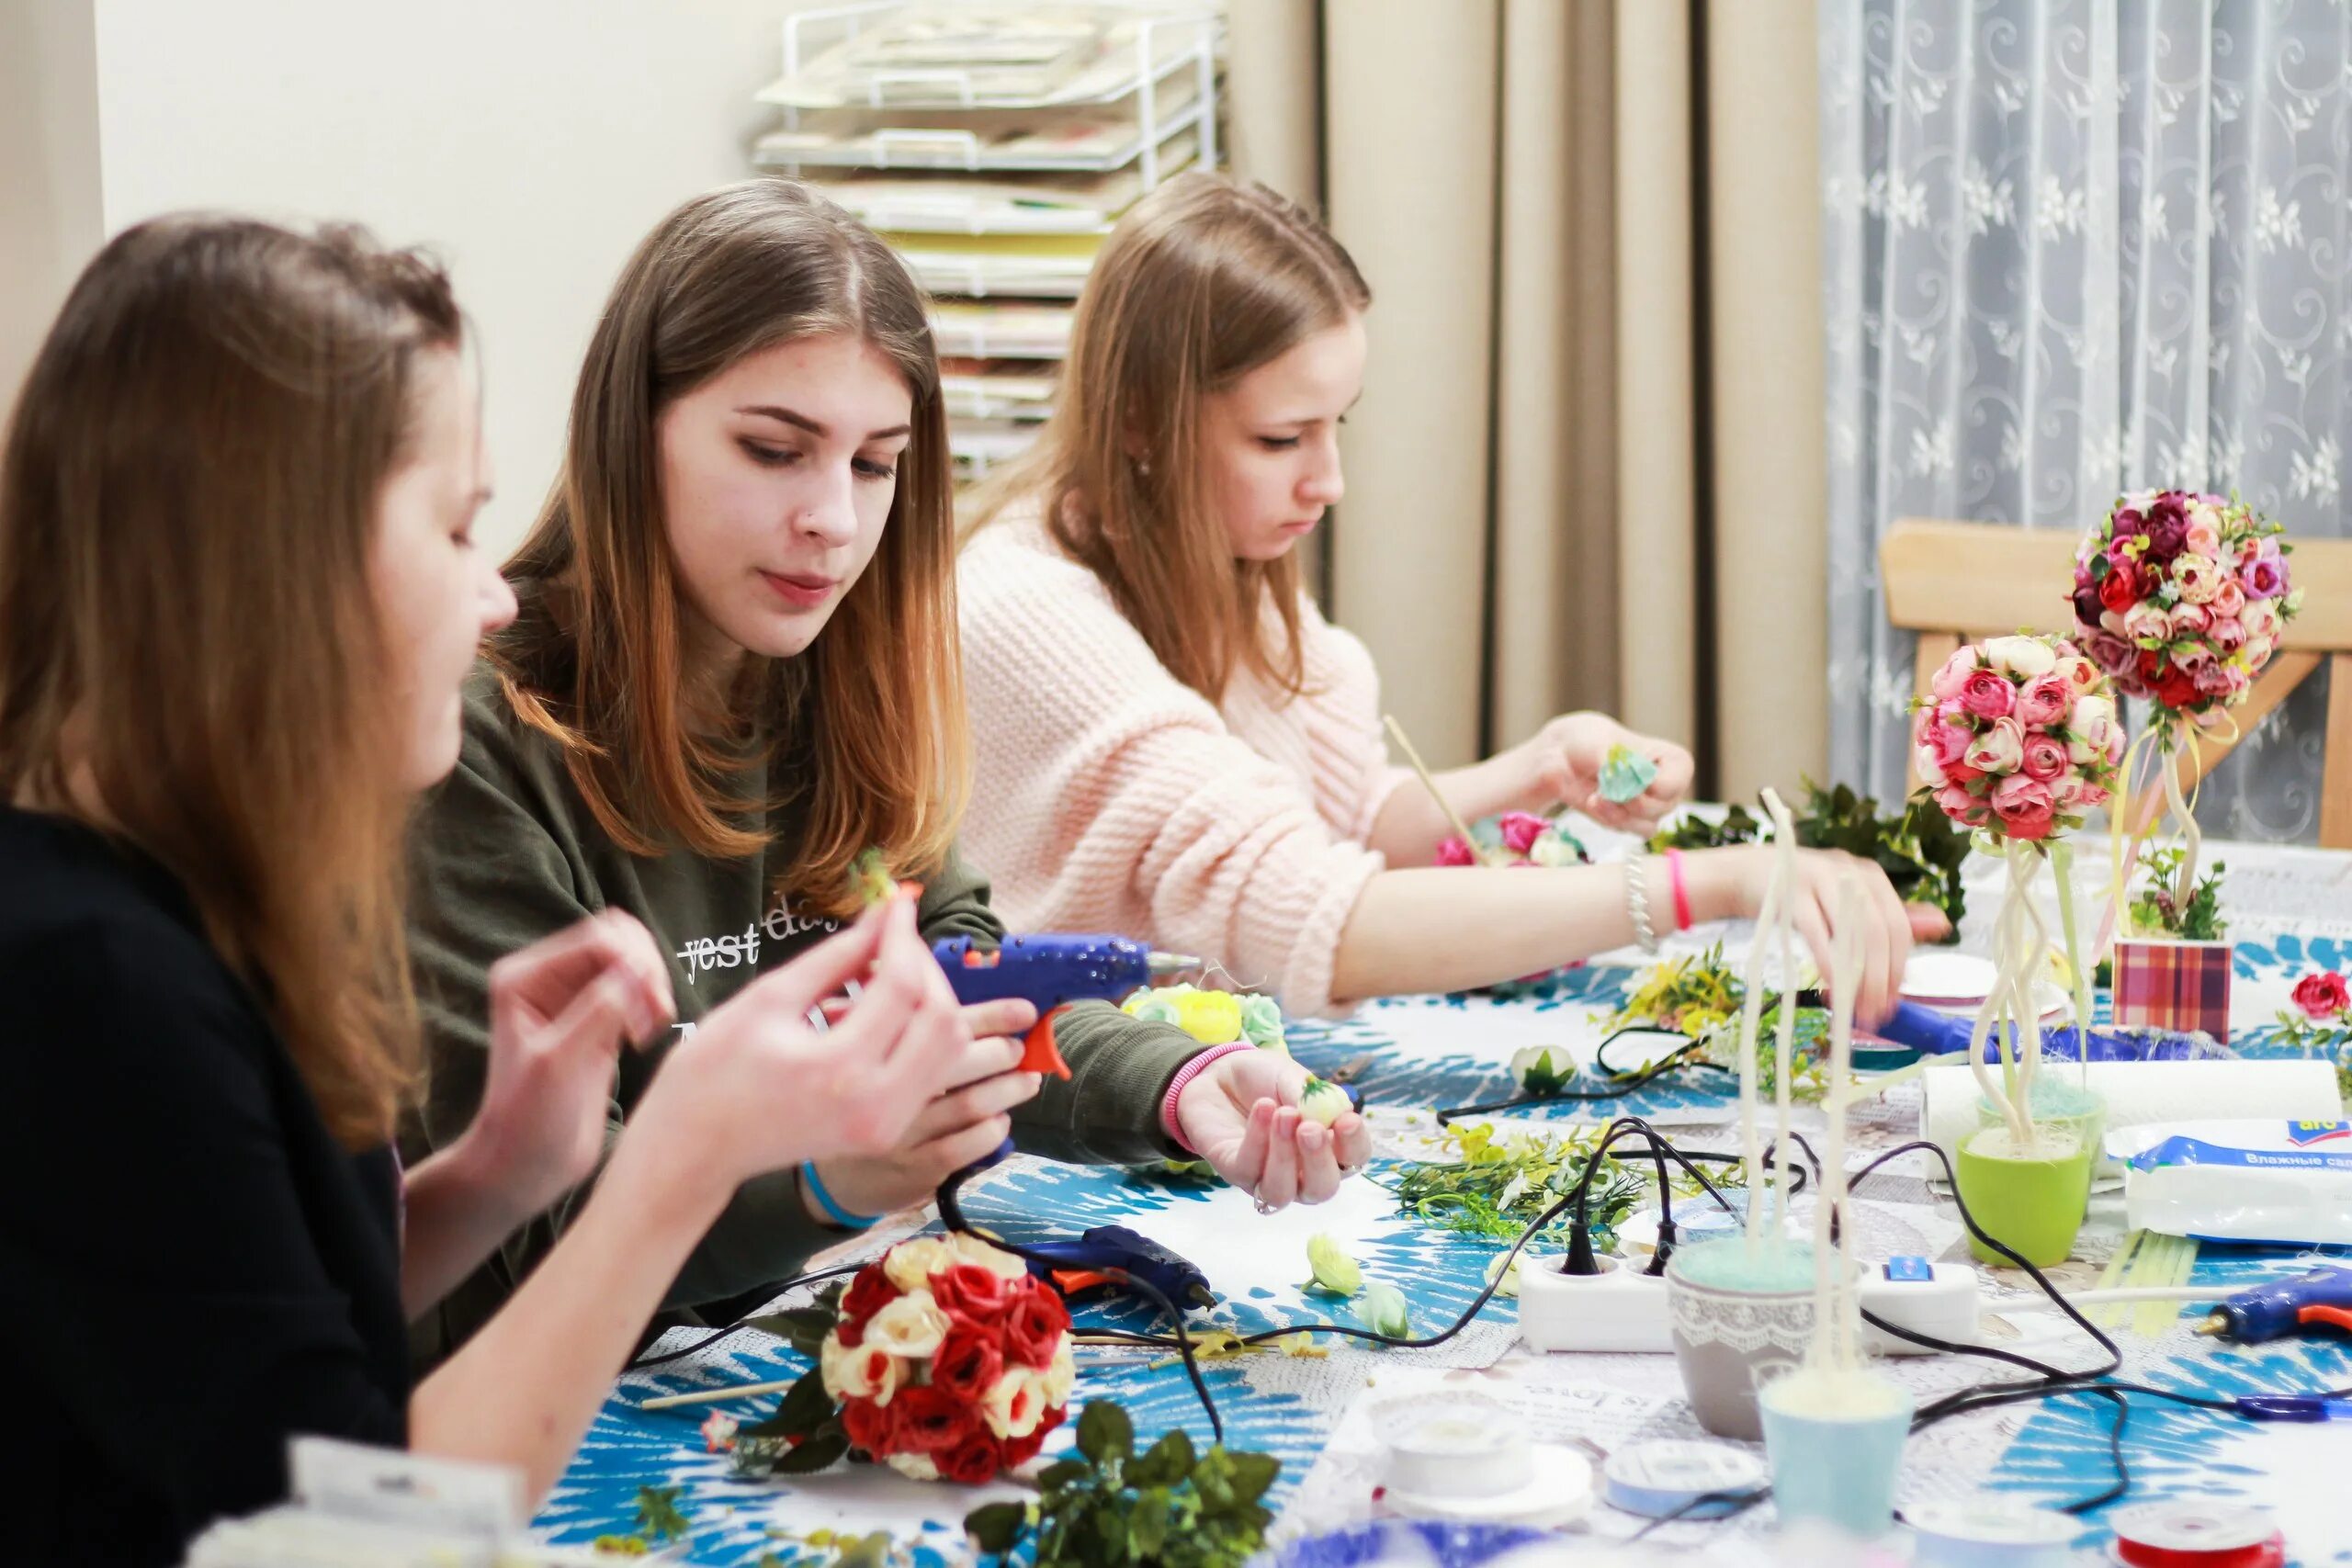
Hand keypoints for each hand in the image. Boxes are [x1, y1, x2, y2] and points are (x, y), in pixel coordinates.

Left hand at [466, 910, 673, 1215]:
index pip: (597, 940)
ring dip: (652, 986)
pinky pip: (637, 990)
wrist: (526, 1166)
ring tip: (652, 1027)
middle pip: (619, 941)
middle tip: (655, 1013)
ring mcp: (576, 1000)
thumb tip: (641, 969)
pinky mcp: (601, 1022)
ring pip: (632, 962)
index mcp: (524, 978)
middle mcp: (548, 980)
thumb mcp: (560, 1062)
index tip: (651, 1006)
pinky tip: (648, 1035)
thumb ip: (599, 1011)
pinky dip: (652, 1003)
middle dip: (646, 969)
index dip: (632, 963)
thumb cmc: (527, 1119)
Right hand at [638, 898, 974, 1184]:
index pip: (903, 987)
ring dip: (930, 999)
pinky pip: (932, 1070)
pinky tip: (879, 1012)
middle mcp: (876, 1106)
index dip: (903, 935)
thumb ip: (836, 955)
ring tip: (885, 974)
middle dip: (925, 966)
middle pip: (942, 1018)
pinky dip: (920, 1032)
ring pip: (949, 1046)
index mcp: (839, 1070)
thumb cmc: (713, 1069)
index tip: (897, 901)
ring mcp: (886, 1127)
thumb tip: (883, 915)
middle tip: (891, 937)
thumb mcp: (769, 998)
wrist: (696, 1146)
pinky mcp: (888, 1134)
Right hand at [804, 1000, 1042, 1220]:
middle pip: (957, 1060)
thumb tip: (944, 987)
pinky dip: (991, 1131)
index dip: (991, 1015)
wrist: (834, 1174)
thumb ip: (901, 1021)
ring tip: (1027, 1080)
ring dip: (1008, 1089)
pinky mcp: (916, 1169)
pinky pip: (966, 1147)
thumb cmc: (860, 1100)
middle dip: (1000, 1051)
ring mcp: (904, 1132)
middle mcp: (888, 1089)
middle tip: (1019, 1049)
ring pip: (970, 1105)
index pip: (940, 1022)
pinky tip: (1000, 1120)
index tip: (1026, 1011)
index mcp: (877, 1049)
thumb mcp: (865, 1053)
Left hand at [1174, 1050, 1372, 1209]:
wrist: (1219, 1073)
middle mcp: (1301, 1172)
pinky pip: (1248, 1169)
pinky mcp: (1236, 1173)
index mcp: (1327, 1147)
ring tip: (1283, 1114)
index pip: (1354, 1159)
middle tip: (1310, 1128)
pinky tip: (1262, 1109)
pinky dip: (1257, 1139)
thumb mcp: (1292, 1077)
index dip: (1355, 1145)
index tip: (1347, 1121)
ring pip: (1282, 1192)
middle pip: (1321, 1189)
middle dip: (1318, 1161)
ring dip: (1285, 1155)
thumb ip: (1312, 1098)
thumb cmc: (1265, 1080)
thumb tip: (1335, 1114)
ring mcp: (1267, 1178)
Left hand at [1516, 712, 1693, 832]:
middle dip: (1631, 801)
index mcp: (1673, 760)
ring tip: (1594, 797)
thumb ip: (1608, 761)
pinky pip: (1627, 831)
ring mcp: (1651, 808)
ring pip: (1646, 825)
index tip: (1627, 775)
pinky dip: (1609, 819)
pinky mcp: (1631, 822)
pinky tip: (1593, 804)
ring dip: (1617, 814)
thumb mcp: (1597, 742)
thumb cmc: (1590, 740)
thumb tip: (1603, 778)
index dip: (1655, 784)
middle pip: (1662, 807)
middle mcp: (1668, 788)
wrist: (1566, 756)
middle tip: (1606, 789)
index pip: (1678, 779)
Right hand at [1697, 845, 1919, 1025]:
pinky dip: (1827, 963)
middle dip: (1879, 979)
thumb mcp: (1849, 902)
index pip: (1897, 927)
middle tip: (1875, 1015)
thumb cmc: (1805, 892)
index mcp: (1871, 878)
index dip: (1898, 968)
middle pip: (1877, 932)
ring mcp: (1820, 880)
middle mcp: (1850, 875)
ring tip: (1855, 1010)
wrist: (1749, 873)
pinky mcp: (1791, 893)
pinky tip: (1830, 987)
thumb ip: (1891, 915)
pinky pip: (1817, 933)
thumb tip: (1942, 924)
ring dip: (1855, 978)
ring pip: (1850, 935)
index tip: (1893, 1002)